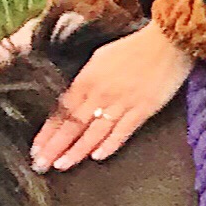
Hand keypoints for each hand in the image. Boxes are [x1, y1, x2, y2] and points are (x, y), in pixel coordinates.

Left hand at [31, 26, 196, 173]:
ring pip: (94, 132)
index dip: (48, 132)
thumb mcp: (100, 57)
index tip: (37, 149)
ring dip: (77, 150)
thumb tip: (75, 98)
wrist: (168, 40)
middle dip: (56, 146)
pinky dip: (110, 144)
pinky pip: (124, 130)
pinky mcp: (144, 108)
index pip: (62, 111)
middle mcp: (101, 93)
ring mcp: (123, 102)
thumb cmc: (134, 47)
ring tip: (63, 165)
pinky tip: (98, 156)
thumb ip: (86, 79)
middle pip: (73, 125)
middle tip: (42, 164)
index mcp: (87, 79)